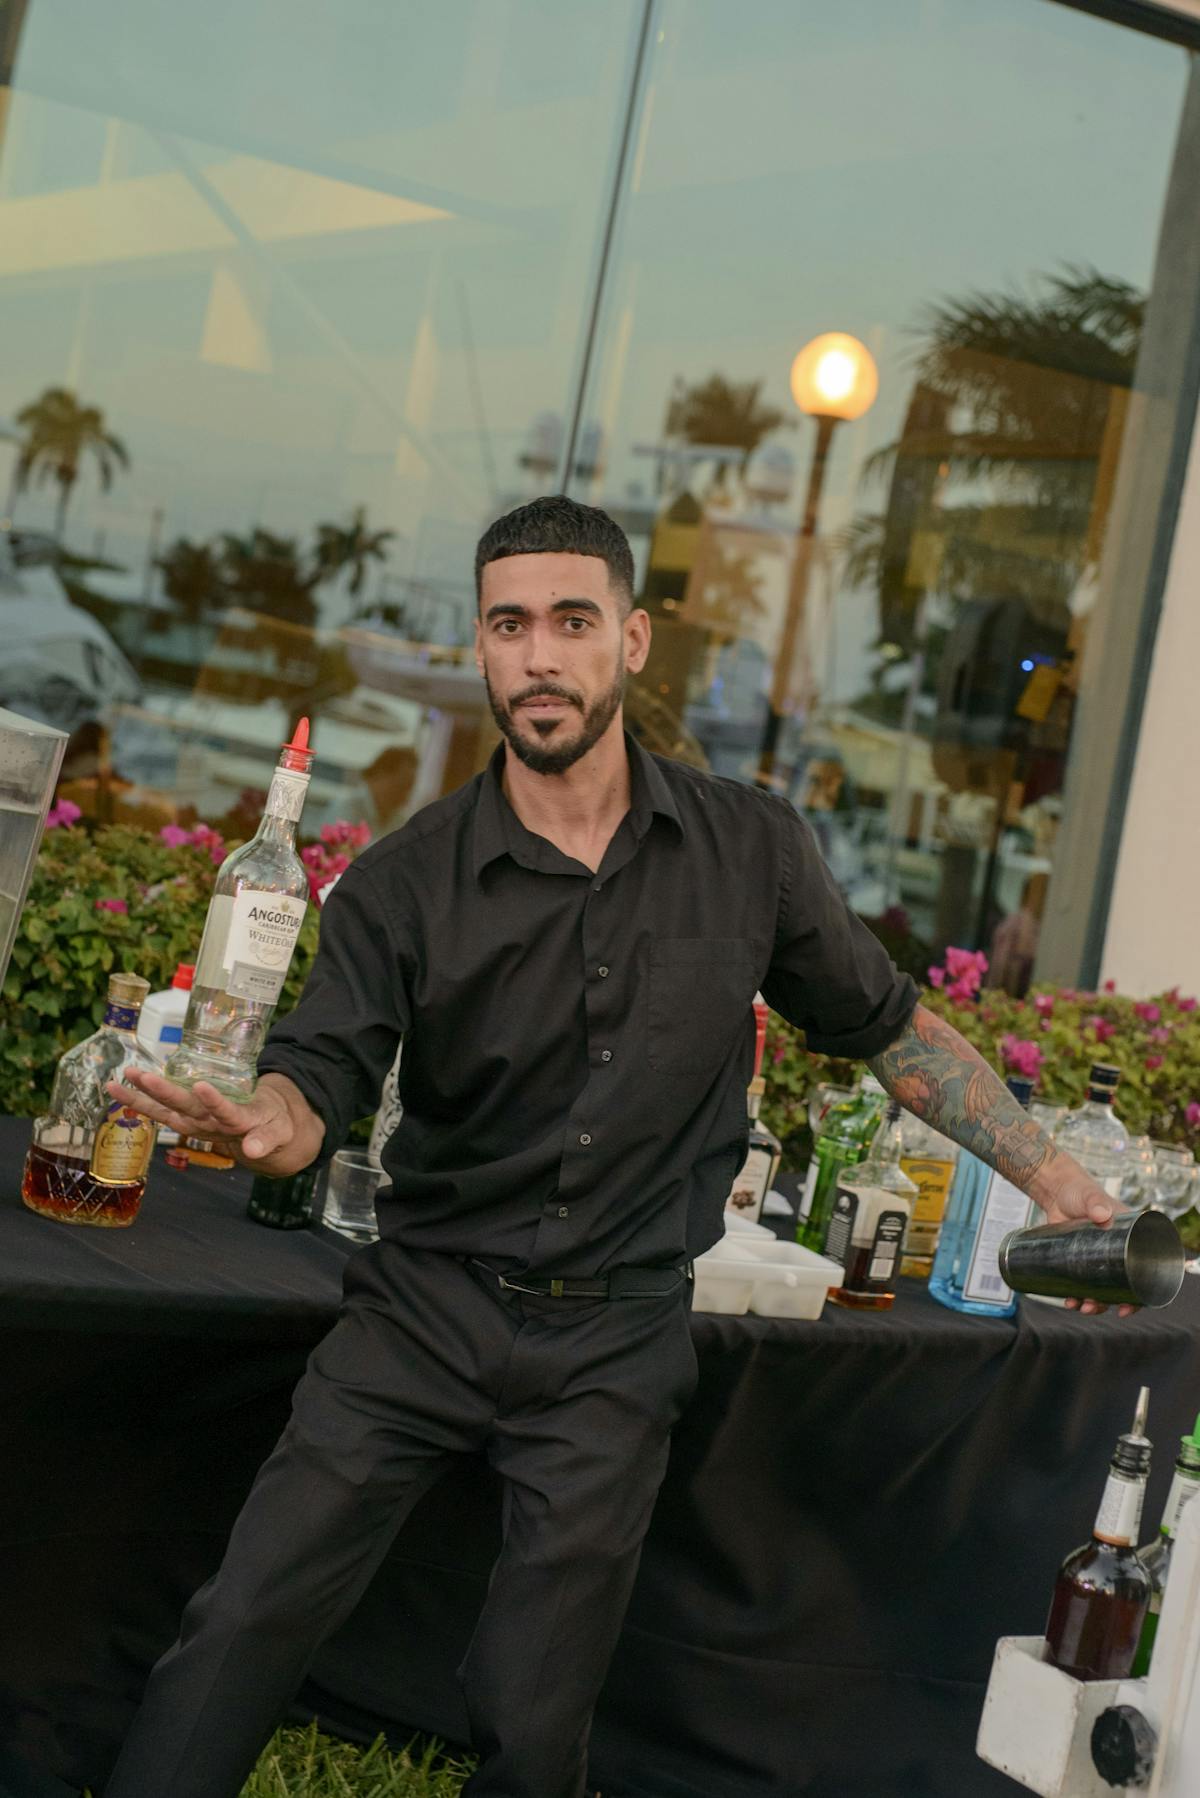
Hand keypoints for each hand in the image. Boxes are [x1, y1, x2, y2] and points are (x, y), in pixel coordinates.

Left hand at [106, 1066, 294, 1165]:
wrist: (263, 1133)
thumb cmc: (273, 1122)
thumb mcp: (279, 1130)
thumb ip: (266, 1139)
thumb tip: (253, 1150)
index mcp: (237, 1123)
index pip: (226, 1113)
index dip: (214, 1102)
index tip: (203, 1087)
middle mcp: (210, 1124)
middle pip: (186, 1109)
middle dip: (164, 1092)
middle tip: (144, 1076)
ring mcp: (195, 1123)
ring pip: (166, 1111)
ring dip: (142, 1098)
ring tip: (121, 1080)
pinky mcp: (187, 1119)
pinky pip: (159, 1110)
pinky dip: (139, 1100)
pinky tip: (120, 1086)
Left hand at [1033, 1164, 1135, 1318]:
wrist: (1056, 1191)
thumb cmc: (1080, 1191)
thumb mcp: (1091, 1197)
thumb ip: (1096, 1203)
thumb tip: (1102, 1214)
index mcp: (1130, 1239)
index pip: (1143, 1271)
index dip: (1139, 1295)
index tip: (1128, 1306)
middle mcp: (1118, 1252)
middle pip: (1121, 1286)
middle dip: (1110, 1303)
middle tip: (1094, 1306)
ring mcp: (1098, 1258)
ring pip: (1101, 1289)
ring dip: (1092, 1303)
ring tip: (1079, 1306)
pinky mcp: (1079, 1260)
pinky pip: (1082, 1284)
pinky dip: (1076, 1295)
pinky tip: (1069, 1300)